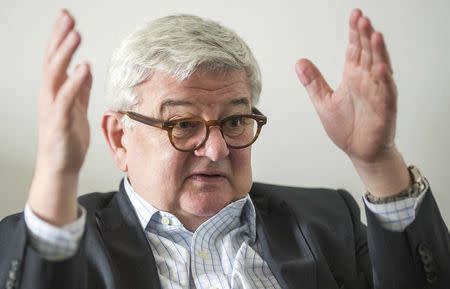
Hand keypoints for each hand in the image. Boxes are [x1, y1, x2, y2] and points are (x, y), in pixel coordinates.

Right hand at [28, 10, 91, 224]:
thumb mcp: (77, 109)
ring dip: (65, 53)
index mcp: (55, 92)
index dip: (61, 38)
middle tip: (68, 17)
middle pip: (52, 61)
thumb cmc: (68, 139)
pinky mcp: (60, 122)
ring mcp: (53, 108)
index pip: (56, 59)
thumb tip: (85, 70)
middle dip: (60, 37)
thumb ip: (80, 90)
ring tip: (76, 35)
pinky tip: (83, 68)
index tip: (68, 19)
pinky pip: (66, 98)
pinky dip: (74, 82)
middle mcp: (50, 96)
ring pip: (55, 74)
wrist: (62, 167)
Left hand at [296, 9, 410, 196]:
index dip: (354, 33)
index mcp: (353, 78)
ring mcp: (377, 93)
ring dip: (377, 51)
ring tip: (374, 34)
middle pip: (367, 53)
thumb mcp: (323, 102)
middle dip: (365, 35)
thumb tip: (300, 62)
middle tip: (361, 18)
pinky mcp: (385, 108)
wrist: (360, 151)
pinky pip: (385, 91)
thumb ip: (313, 82)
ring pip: (379, 67)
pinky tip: (381, 65)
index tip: (354, 16)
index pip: (354, 50)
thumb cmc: (346, 128)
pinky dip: (383, 78)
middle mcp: (367, 81)